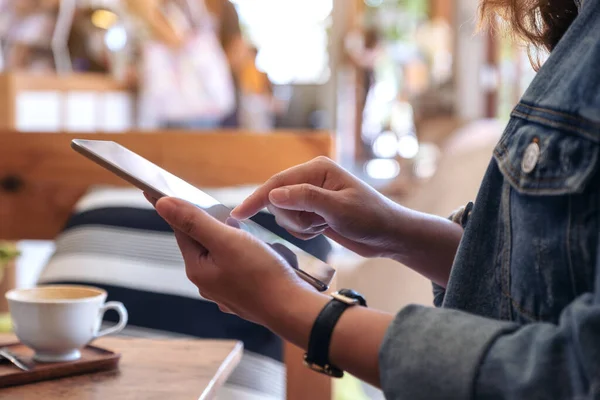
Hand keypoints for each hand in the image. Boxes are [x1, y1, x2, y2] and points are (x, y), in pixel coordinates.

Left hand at [152, 196, 312, 324]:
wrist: (291, 308)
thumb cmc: (261, 274)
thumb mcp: (226, 241)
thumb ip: (195, 222)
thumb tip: (162, 205)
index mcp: (197, 269)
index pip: (182, 230)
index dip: (180, 209)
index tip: (168, 193)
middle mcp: (207, 282)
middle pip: (201, 242)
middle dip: (211, 225)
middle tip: (223, 212)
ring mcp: (225, 290)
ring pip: (220, 255)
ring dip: (229, 240)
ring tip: (246, 233)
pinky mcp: (243, 293)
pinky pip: (236, 267)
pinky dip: (243, 255)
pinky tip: (257, 253)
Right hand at [231, 157, 403, 257]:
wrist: (390, 235)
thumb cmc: (371, 217)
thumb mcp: (339, 209)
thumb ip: (305, 199)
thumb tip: (273, 194)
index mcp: (317, 169)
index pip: (277, 183)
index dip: (256, 199)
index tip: (237, 216)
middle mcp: (312, 179)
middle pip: (278, 200)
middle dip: (293, 218)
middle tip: (316, 224)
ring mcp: (312, 196)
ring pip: (285, 214)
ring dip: (300, 226)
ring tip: (324, 226)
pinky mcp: (314, 211)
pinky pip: (295, 224)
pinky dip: (305, 231)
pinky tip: (324, 230)